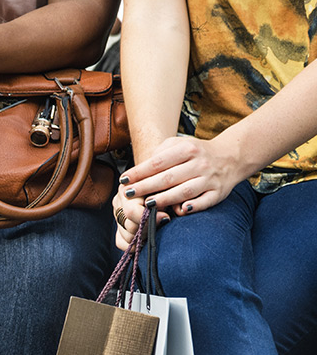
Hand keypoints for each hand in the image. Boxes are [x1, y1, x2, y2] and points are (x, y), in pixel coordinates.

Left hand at [119, 134, 246, 219]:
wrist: (231, 156)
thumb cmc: (196, 153)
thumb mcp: (179, 144)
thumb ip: (161, 153)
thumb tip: (140, 169)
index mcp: (188, 150)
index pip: (158, 162)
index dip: (139, 172)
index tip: (124, 180)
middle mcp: (199, 164)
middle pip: (168, 178)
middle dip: (145, 187)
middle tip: (128, 194)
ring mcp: (209, 179)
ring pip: (184, 191)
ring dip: (165, 199)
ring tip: (147, 204)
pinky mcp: (218, 193)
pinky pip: (205, 201)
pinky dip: (194, 206)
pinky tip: (180, 211)